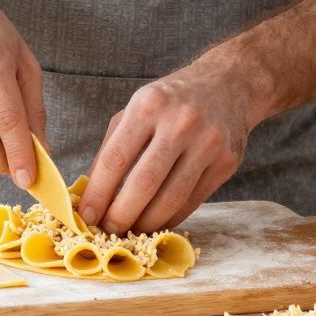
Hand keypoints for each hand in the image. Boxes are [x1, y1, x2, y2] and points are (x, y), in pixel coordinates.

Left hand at [78, 58, 261, 232]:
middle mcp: (180, 122)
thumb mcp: (136, 108)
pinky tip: (157, 221)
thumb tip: (91, 193)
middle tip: (109, 231)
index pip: (116, 158)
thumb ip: (112, 147)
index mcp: (149, 105)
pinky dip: (171, 217)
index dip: (98, 193)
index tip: (87, 215)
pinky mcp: (226, 162)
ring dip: (147, 223)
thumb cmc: (172, 100)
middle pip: (144, 183)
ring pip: (171, 198)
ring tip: (132, 231)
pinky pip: (192, 201)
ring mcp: (208, 143)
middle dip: (121, 215)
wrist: (228, 85)